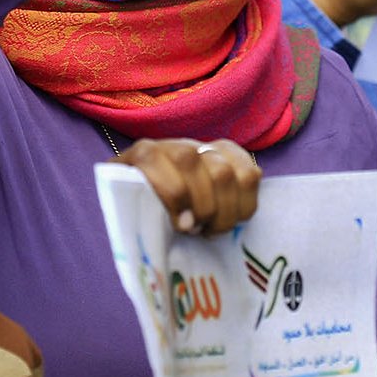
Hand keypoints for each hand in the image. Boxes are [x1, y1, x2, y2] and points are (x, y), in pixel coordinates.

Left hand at [114, 138, 261, 235]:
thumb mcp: (127, 210)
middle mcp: (173, 145)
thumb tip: (139, 231)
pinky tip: (232, 216)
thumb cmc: (141, 210)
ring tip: (212, 228)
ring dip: (224, 210)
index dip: (172, 193)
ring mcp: (203, 147)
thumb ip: (128, 213)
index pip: (154, 159)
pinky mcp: (228, 154)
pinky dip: (245, 202)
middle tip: (197, 230)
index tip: (182, 226)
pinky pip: (249, 173)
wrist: (158, 192)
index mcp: (142, 156)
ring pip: (225, 171)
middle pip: (193, 164)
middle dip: (202, 207)